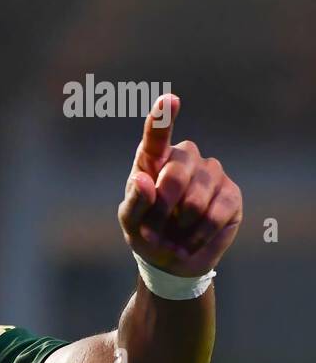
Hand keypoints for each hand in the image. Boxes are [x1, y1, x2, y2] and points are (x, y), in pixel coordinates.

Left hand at [118, 94, 241, 278]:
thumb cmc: (148, 234)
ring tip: (174, 238)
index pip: (157, 136)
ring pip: (195, 199)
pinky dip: (198, 235)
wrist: (173, 262)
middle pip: (175, 174)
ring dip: (179, 228)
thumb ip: (134, 202)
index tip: (169, 101)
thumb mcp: (131, 224)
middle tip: (154, 231)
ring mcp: (210, 173)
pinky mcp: (230, 194)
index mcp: (154, 160)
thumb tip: (145, 180)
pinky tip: (191, 242)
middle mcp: (184, 159)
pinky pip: (215, 213)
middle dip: (161, 211)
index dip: (163, 118)